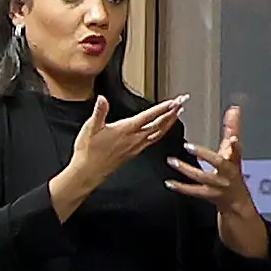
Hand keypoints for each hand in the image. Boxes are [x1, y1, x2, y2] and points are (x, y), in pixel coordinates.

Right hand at [49, 91, 184, 217]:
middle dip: (172, 112)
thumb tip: (103, 99)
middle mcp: (134, 138)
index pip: (149, 116)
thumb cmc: (88, 151)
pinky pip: (153, 140)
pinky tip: (162, 130)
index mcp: (125, 130)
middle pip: (159, 124)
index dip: (163, 108)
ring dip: (170, 122)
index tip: (175, 101)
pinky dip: (162, 132)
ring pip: (159, 133)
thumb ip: (99, 112)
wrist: (88, 172)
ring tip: (178, 114)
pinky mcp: (135, 152)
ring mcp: (136, 146)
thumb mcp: (90, 128)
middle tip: (182, 102)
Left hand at [165, 98, 270, 256]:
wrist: (236, 200)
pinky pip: (193, 191)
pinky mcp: (208, 195)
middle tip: (188, 146)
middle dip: (204, 155)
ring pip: (202, 177)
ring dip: (186, 169)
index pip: (236, 150)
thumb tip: (234, 108)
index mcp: (233, 159)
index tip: (233, 139)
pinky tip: (169, 182)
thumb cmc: (232, 170)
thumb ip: (232, 129)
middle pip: (218, 163)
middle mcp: (227, 172)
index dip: (235, 145)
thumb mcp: (233, 150)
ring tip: (171, 161)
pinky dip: (180, 187)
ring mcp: (218, 185)